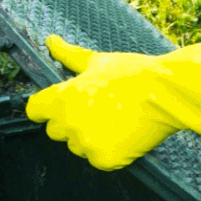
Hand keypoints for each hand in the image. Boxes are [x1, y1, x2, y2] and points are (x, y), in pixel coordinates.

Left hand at [25, 30, 200, 170]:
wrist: (165, 94)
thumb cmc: (133, 74)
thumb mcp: (99, 61)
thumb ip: (69, 55)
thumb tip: (50, 41)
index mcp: (63, 98)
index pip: (35, 110)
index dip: (46, 108)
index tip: (58, 106)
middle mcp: (70, 123)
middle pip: (56, 131)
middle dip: (71, 122)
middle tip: (98, 110)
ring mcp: (87, 144)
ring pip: (78, 146)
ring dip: (90, 138)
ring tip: (115, 120)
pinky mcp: (104, 160)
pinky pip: (98, 158)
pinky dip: (109, 151)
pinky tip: (124, 134)